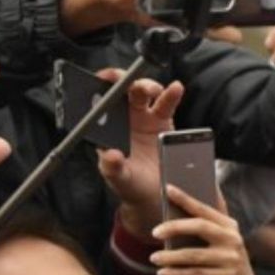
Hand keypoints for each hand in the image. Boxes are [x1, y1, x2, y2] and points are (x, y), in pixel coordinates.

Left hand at [98, 75, 184, 236]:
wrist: (157, 194)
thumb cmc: (132, 186)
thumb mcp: (120, 180)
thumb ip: (112, 168)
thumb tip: (111, 155)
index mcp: (106, 128)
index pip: (98, 101)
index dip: (98, 87)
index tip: (100, 81)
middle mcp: (123, 118)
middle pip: (121, 90)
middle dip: (121, 80)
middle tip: (123, 80)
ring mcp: (144, 117)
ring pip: (142, 92)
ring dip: (145, 85)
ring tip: (151, 90)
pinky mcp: (163, 120)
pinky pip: (167, 103)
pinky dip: (171, 94)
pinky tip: (176, 88)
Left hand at [150, 186, 260, 274]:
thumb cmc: (222, 258)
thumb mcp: (219, 240)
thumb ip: (203, 227)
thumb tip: (172, 213)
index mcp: (229, 225)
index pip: (204, 209)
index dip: (186, 199)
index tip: (168, 189)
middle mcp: (233, 239)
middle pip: (201, 227)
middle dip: (175, 227)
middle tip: (154, 232)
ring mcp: (231, 259)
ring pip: (195, 255)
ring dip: (171, 256)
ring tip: (154, 258)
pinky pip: (196, 274)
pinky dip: (177, 274)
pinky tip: (163, 273)